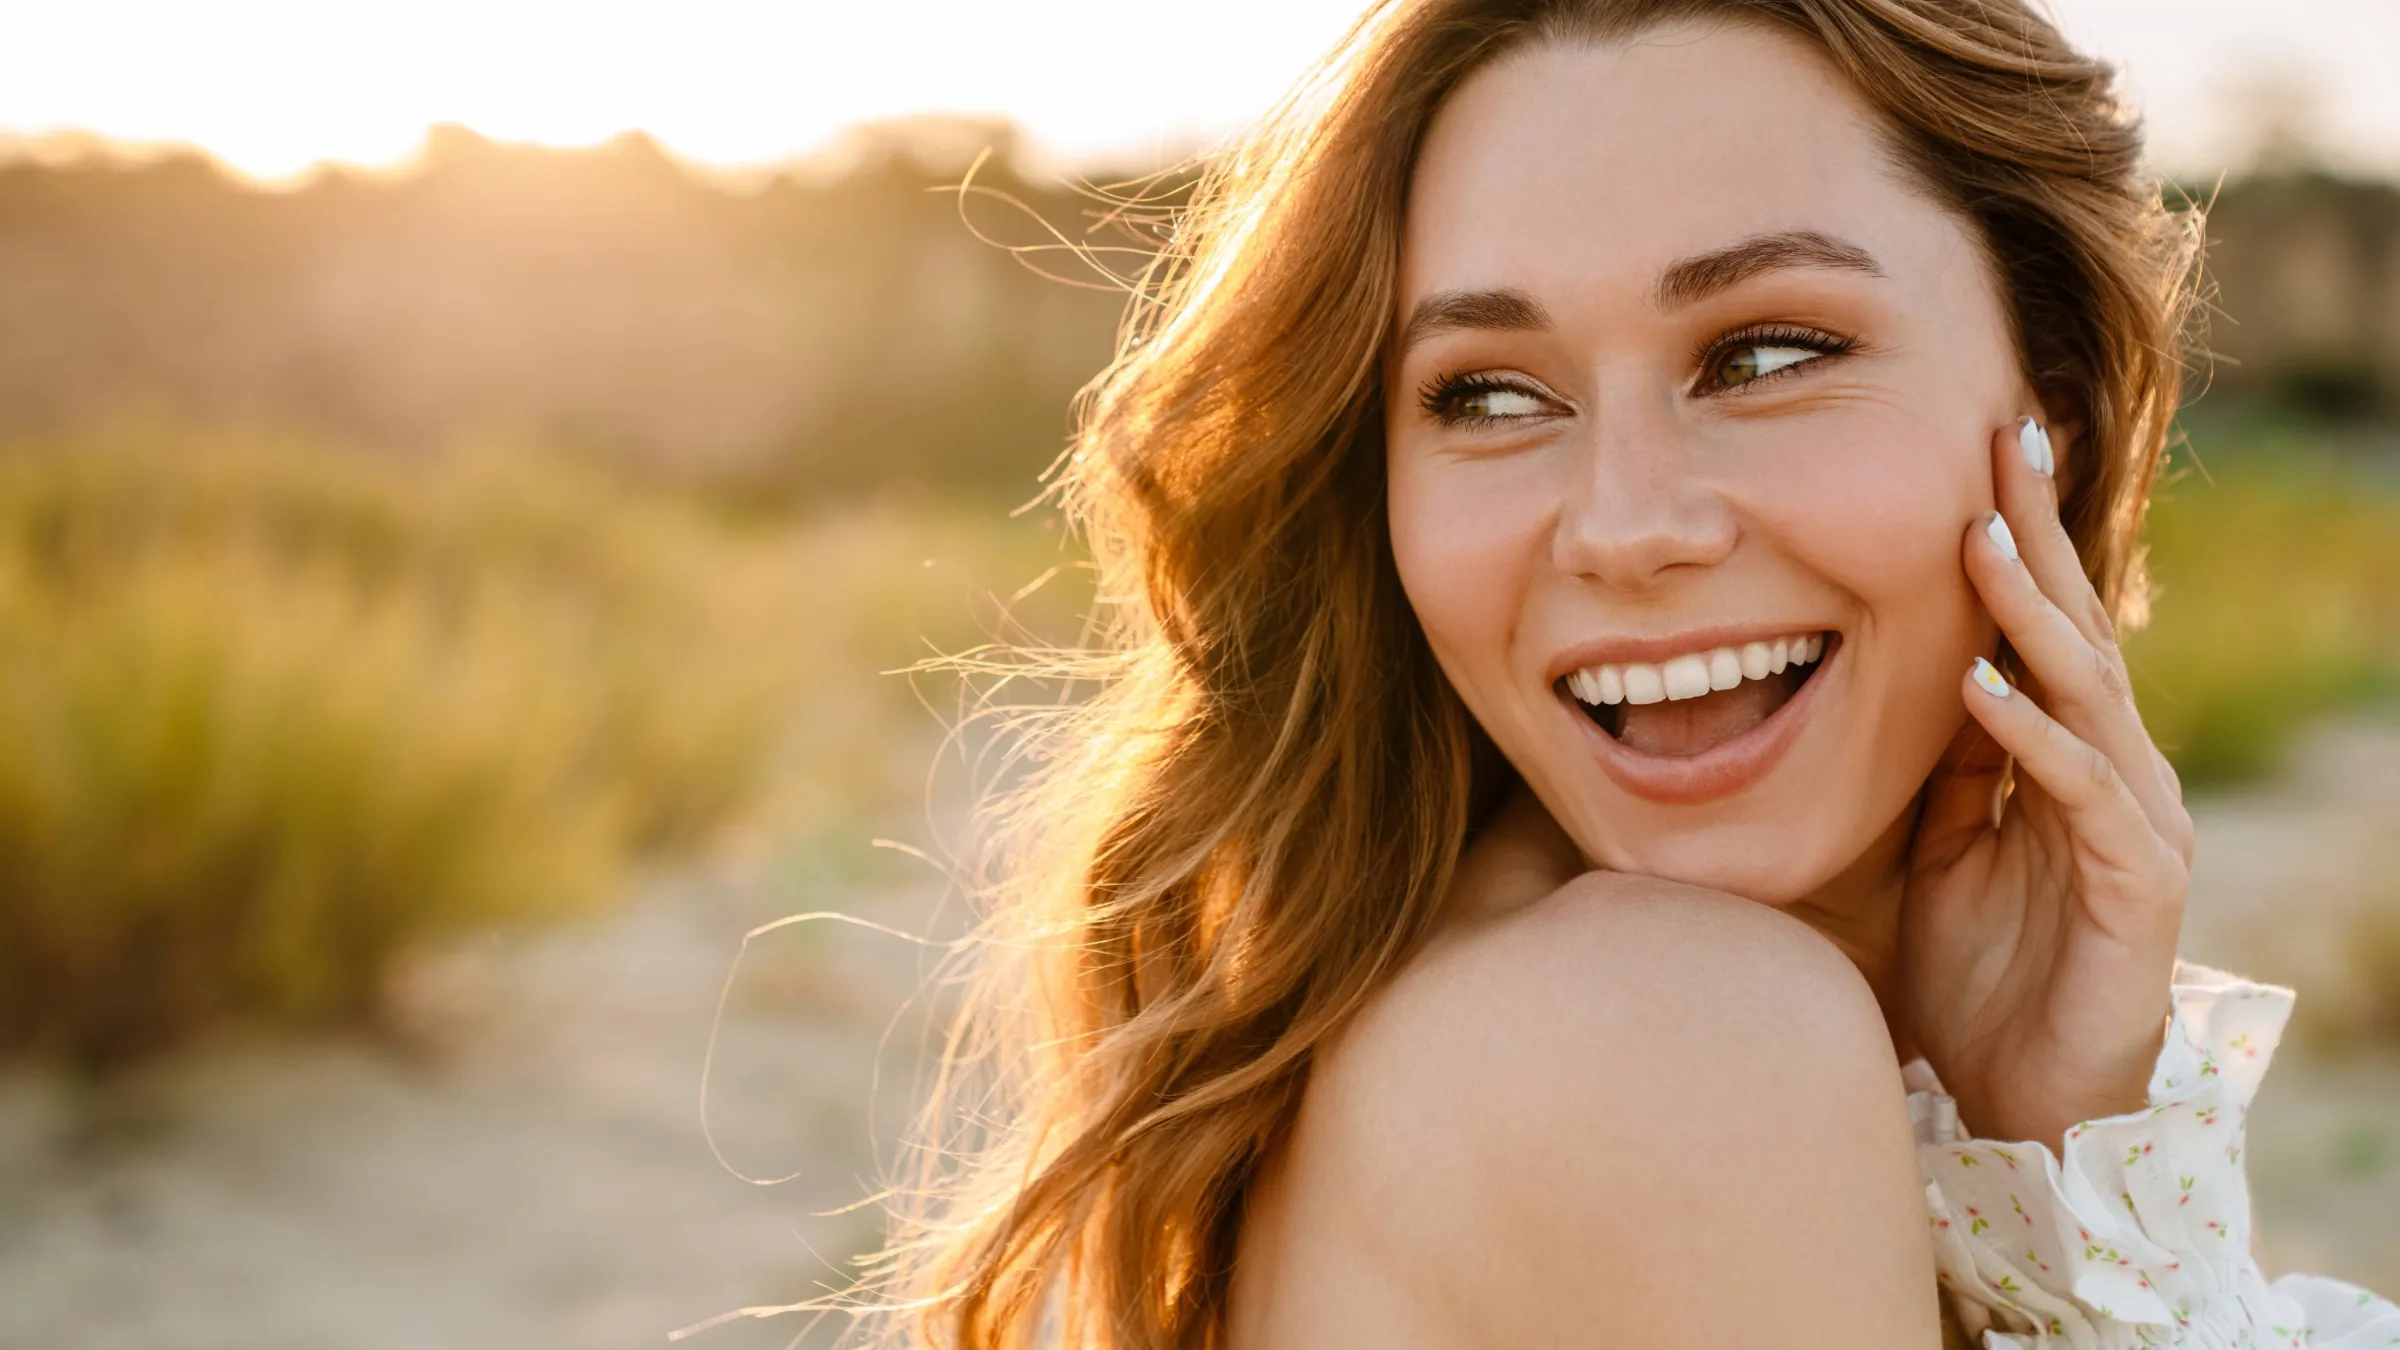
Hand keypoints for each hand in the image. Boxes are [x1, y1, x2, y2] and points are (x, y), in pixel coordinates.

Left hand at [1898, 417, 2192, 1155]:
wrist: (2024, 1102)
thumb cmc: (1977, 977)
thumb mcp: (1938, 851)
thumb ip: (1942, 769)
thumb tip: (1914, 677)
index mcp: (2061, 758)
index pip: (2037, 627)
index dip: (2011, 542)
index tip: (1976, 453)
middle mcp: (2111, 771)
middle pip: (2073, 631)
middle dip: (2035, 534)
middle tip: (2004, 439)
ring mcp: (2132, 821)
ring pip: (2085, 694)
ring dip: (2031, 614)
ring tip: (1982, 539)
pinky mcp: (2136, 881)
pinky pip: (2080, 789)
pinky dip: (2031, 733)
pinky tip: (1983, 684)